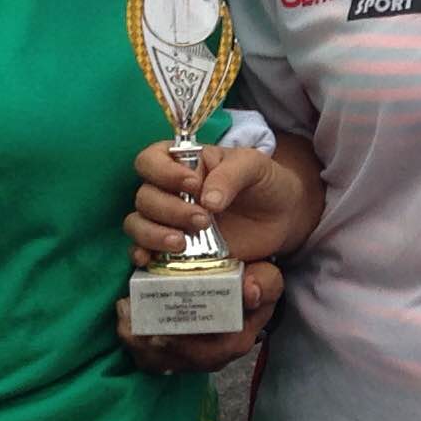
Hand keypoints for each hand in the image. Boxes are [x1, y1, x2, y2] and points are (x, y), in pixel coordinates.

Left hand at [113, 259, 283, 371]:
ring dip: (135, 342)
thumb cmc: (254, 285)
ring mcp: (193, 359)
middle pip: (173, 360)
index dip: (177, 345)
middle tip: (127, 313)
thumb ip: (264, 284)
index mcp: (235, 342)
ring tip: (123, 314)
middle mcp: (213, 358)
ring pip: (158, 361)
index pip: (205, 352)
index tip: (157, 330)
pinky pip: (151, 359)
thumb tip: (249, 291)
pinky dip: (134, 344)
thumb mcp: (268, 281)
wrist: (248, 293)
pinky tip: (125, 322)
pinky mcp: (177, 355)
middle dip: (145, 341)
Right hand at [127, 141, 297, 265]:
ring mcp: (168, 221)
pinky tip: (149, 260)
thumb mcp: (254, 166)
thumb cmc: (263, 182)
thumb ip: (230, 175)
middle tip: (203, 219)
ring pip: (138, 224)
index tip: (192, 184)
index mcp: (181, 163)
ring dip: (154, 234)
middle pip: (144, 197)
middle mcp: (168, 191)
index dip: (162, 172)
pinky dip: (142, 255)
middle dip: (169, 209)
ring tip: (182, 243)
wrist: (283, 216)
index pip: (150, 160)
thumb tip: (207, 201)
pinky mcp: (175, 249)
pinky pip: (145, 251)